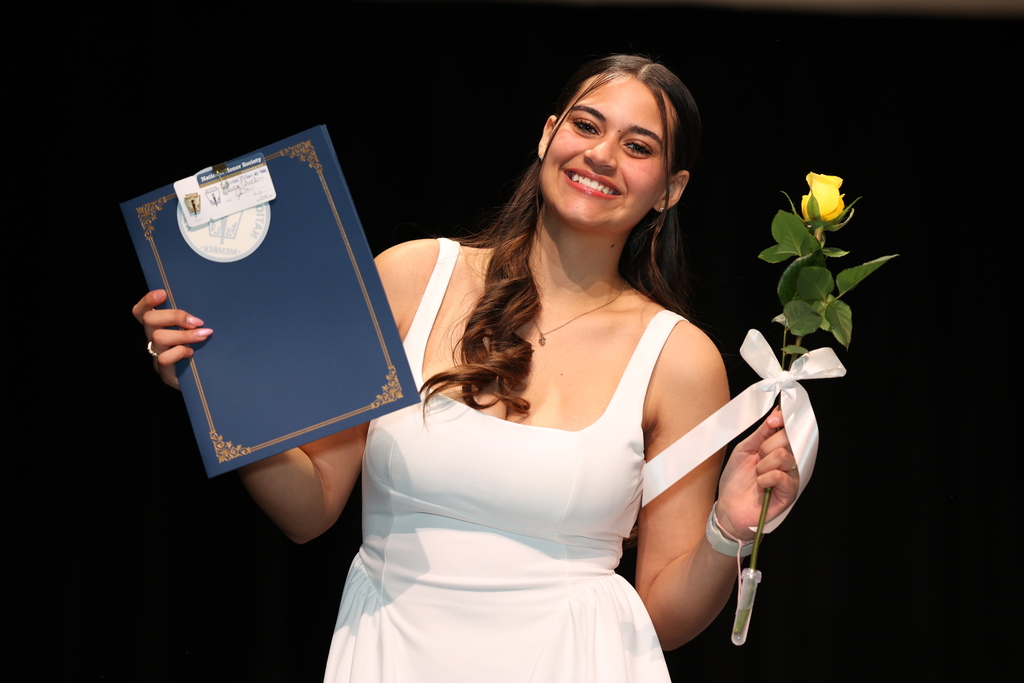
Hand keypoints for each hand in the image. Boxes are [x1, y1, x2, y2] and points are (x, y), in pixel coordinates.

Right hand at [132, 289, 211, 388]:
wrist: (204, 382)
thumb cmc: (202, 352)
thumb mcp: (195, 332)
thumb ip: (193, 320)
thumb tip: (208, 302)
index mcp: (159, 328)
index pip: (142, 311)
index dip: (147, 301)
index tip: (163, 293)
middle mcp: (153, 340)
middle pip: (150, 319)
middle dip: (175, 316)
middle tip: (198, 321)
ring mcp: (157, 356)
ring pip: (158, 337)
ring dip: (184, 334)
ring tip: (204, 335)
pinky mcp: (164, 372)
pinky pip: (164, 359)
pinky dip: (179, 352)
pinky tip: (192, 353)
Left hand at [715, 408, 798, 540]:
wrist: (729, 507)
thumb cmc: (736, 480)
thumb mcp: (744, 449)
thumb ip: (761, 433)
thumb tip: (775, 413)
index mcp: (777, 449)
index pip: (789, 430)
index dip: (783, 421)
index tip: (773, 420)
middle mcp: (787, 462)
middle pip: (787, 440)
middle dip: (765, 447)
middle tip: (757, 459)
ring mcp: (790, 477)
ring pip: (783, 456)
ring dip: (763, 465)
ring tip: (757, 475)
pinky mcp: (789, 492)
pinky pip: (780, 476)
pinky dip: (765, 479)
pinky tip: (761, 486)